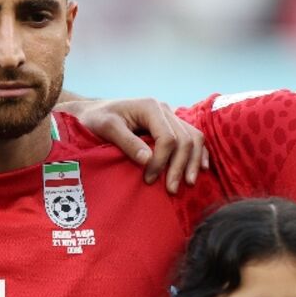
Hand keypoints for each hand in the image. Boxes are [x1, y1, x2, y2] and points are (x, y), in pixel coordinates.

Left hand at [57, 97, 207, 192]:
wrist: (94, 112)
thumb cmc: (96, 119)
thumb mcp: (106, 128)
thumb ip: (127, 142)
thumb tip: (147, 160)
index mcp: (150, 107)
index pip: (168, 137)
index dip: (161, 161)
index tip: (149, 179)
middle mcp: (165, 110)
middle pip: (185, 139)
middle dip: (179, 166)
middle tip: (171, 189)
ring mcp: (170, 117)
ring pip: (193, 138)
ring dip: (192, 162)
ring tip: (188, 183)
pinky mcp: (171, 126)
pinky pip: (192, 137)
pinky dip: (198, 153)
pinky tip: (201, 168)